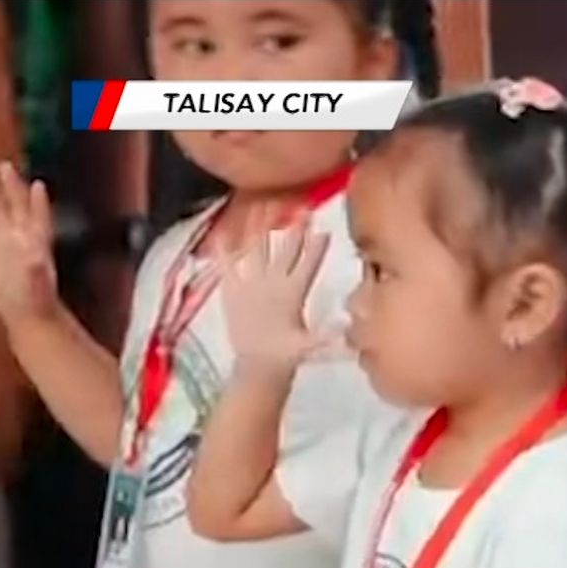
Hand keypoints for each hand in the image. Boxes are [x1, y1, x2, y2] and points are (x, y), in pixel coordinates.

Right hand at [0, 163, 60, 324]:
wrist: (23, 310)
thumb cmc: (37, 299)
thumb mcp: (38, 286)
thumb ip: (37, 272)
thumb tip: (35, 259)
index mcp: (39, 243)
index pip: (40, 217)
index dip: (38, 203)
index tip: (38, 185)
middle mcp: (23, 236)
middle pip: (17, 206)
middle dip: (12, 187)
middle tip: (5, 166)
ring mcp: (6, 238)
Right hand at [220, 204, 333, 375]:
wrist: (260, 362)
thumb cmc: (287, 354)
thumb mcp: (306, 347)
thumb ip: (323, 340)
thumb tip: (345, 336)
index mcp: (295, 292)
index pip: (307, 265)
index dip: (315, 248)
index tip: (323, 229)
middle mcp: (277, 281)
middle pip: (285, 249)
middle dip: (291, 228)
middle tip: (298, 205)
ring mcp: (255, 283)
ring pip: (258, 249)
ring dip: (258, 229)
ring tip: (260, 206)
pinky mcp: (234, 289)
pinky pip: (227, 265)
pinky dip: (223, 251)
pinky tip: (220, 233)